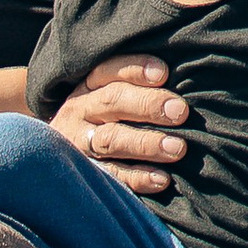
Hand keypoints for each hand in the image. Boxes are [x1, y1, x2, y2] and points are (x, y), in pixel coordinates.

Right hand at [51, 56, 189, 195]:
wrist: (59, 158)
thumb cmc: (110, 116)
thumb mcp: (114, 94)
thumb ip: (142, 86)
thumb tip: (188, 77)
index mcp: (90, 85)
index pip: (109, 70)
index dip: (136, 69)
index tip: (164, 73)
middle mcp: (81, 110)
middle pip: (112, 101)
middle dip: (148, 105)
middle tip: (180, 112)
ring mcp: (80, 143)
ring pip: (111, 140)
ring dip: (146, 143)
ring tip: (178, 148)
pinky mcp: (86, 172)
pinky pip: (111, 175)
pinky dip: (138, 177)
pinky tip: (162, 178)